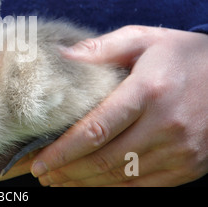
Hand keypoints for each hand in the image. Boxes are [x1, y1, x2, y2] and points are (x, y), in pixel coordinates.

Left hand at [31, 25, 207, 185]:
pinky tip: (92, 186)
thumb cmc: (180, 54)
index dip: (63, 150)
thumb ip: (100, 48)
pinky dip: (115, 190)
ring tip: (58, 182)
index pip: (96, 130)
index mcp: (148, 92)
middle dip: (67, 171)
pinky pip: (145, 187)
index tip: (38, 160)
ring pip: (123, 178)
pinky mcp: (189, 166)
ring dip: (86, 184)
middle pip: (105, 160)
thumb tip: (59, 54)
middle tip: (41, 174)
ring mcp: (181, 151)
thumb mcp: (142, 39)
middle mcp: (165, 126)